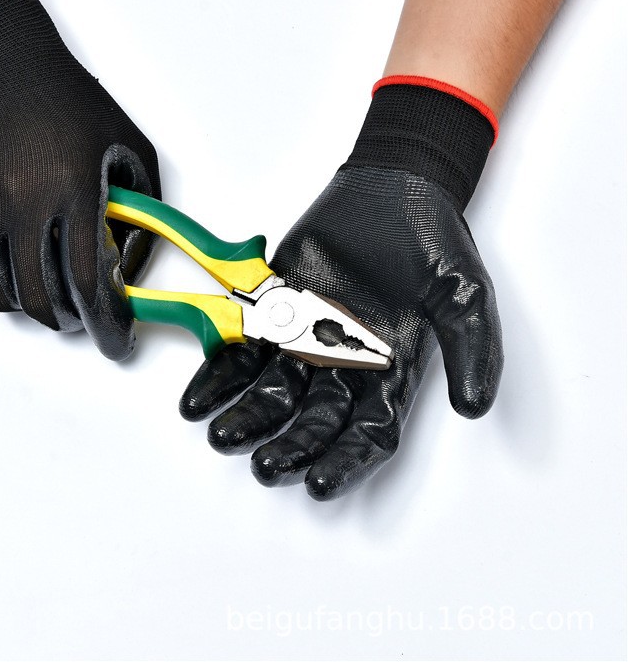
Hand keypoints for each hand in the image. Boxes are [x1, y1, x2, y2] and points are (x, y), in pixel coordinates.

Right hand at [0, 0, 160, 359]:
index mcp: (72, 190)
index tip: (117, 341)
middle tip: (78, 316)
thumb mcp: (128, 145)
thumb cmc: (71, 104)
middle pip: (42, 297)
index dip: (108, 323)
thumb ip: (144, 207)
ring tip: (43, 292)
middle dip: (68, 320)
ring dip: (28, 306)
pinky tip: (5, 270)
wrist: (3, 68)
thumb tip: (138, 259)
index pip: (90, 279)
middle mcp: (20, 204)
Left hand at [180, 83, 502, 499]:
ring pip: (270, 390)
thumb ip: (472, 347)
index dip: (345, 463)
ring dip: (245, 416)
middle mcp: (343, 362)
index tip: (317, 484)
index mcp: (390, 369)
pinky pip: (243, 345)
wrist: (391, 186)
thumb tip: (473, 406)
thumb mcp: (465, 293)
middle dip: (289, 447)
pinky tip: (197, 397)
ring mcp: (304, 336)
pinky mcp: (274, 306)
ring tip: (221, 436)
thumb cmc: (433, 240)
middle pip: (313, 420)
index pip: (367, 432)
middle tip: (265, 467)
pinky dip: (219, 371)